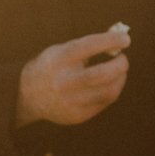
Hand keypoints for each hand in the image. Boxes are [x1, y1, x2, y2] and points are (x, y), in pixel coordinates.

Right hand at [16, 29, 131, 126]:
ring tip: (119, 72)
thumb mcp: (61, 51)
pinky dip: (112, 91)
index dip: (110, 41)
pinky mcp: (77, 116)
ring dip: (120, 79)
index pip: (88, 46)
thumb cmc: (53, 67)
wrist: (29, 96)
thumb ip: (87, 46)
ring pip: (108, 92)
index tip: (125, 39)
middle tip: (123, 59)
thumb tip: (119, 39)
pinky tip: (109, 85)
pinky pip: (104, 103)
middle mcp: (63, 82)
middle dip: (120, 65)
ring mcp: (70, 102)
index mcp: (58, 60)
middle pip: (101, 75)